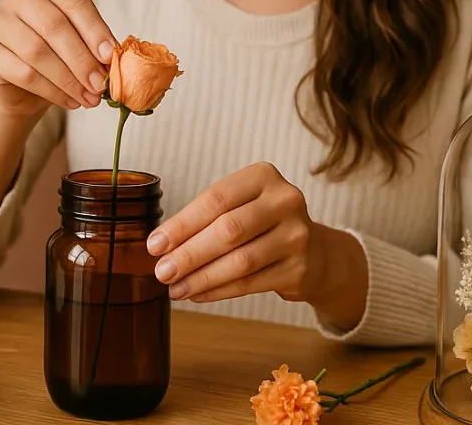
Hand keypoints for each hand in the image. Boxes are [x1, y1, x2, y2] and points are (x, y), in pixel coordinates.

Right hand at [0, 0, 116, 117]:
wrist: (23, 83)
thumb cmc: (58, 52)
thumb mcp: (81, 40)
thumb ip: (95, 43)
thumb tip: (112, 59)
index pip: (73, 0)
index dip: (95, 30)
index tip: (111, 56)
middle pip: (54, 25)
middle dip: (81, 59)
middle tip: (100, 84)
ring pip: (36, 51)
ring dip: (68, 79)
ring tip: (88, 97)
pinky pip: (22, 72)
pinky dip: (51, 90)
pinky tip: (69, 101)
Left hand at [146, 162, 368, 328]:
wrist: (315, 251)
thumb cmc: (264, 223)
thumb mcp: (241, 205)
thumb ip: (207, 219)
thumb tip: (162, 246)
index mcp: (264, 176)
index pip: (216, 199)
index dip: (182, 224)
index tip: (155, 244)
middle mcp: (285, 201)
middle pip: (228, 230)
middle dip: (189, 254)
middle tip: (162, 271)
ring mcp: (296, 236)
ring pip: (240, 261)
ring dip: (202, 278)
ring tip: (176, 288)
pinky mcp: (299, 269)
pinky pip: (250, 283)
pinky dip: (219, 291)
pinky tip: (198, 294)